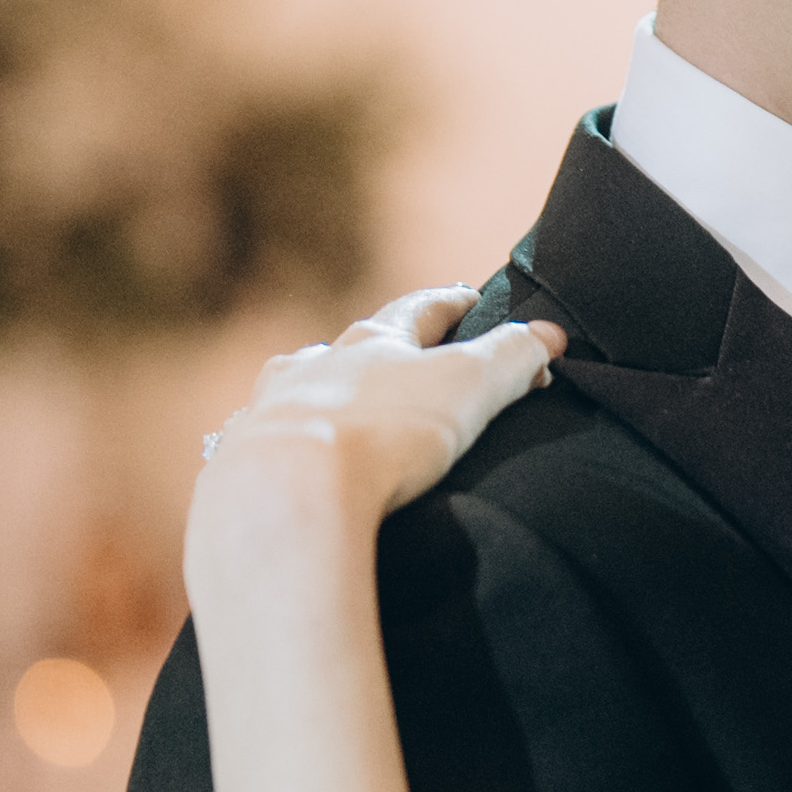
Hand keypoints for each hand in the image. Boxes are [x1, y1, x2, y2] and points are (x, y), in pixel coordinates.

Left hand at [186, 285, 566, 576]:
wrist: (286, 492)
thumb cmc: (381, 432)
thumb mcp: (468, 387)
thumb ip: (512, 358)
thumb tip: (548, 335)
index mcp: (372, 342)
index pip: (419, 310)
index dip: (451, 304)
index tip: (472, 299)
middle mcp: (313, 368)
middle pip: (351, 346)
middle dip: (380, 348)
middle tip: (404, 354)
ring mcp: (270, 413)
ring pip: (298, 389)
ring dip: (320, 392)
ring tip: (336, 406)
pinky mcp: (242, 466)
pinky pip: (265, 447)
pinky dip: (285, 449)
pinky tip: (290, 465)